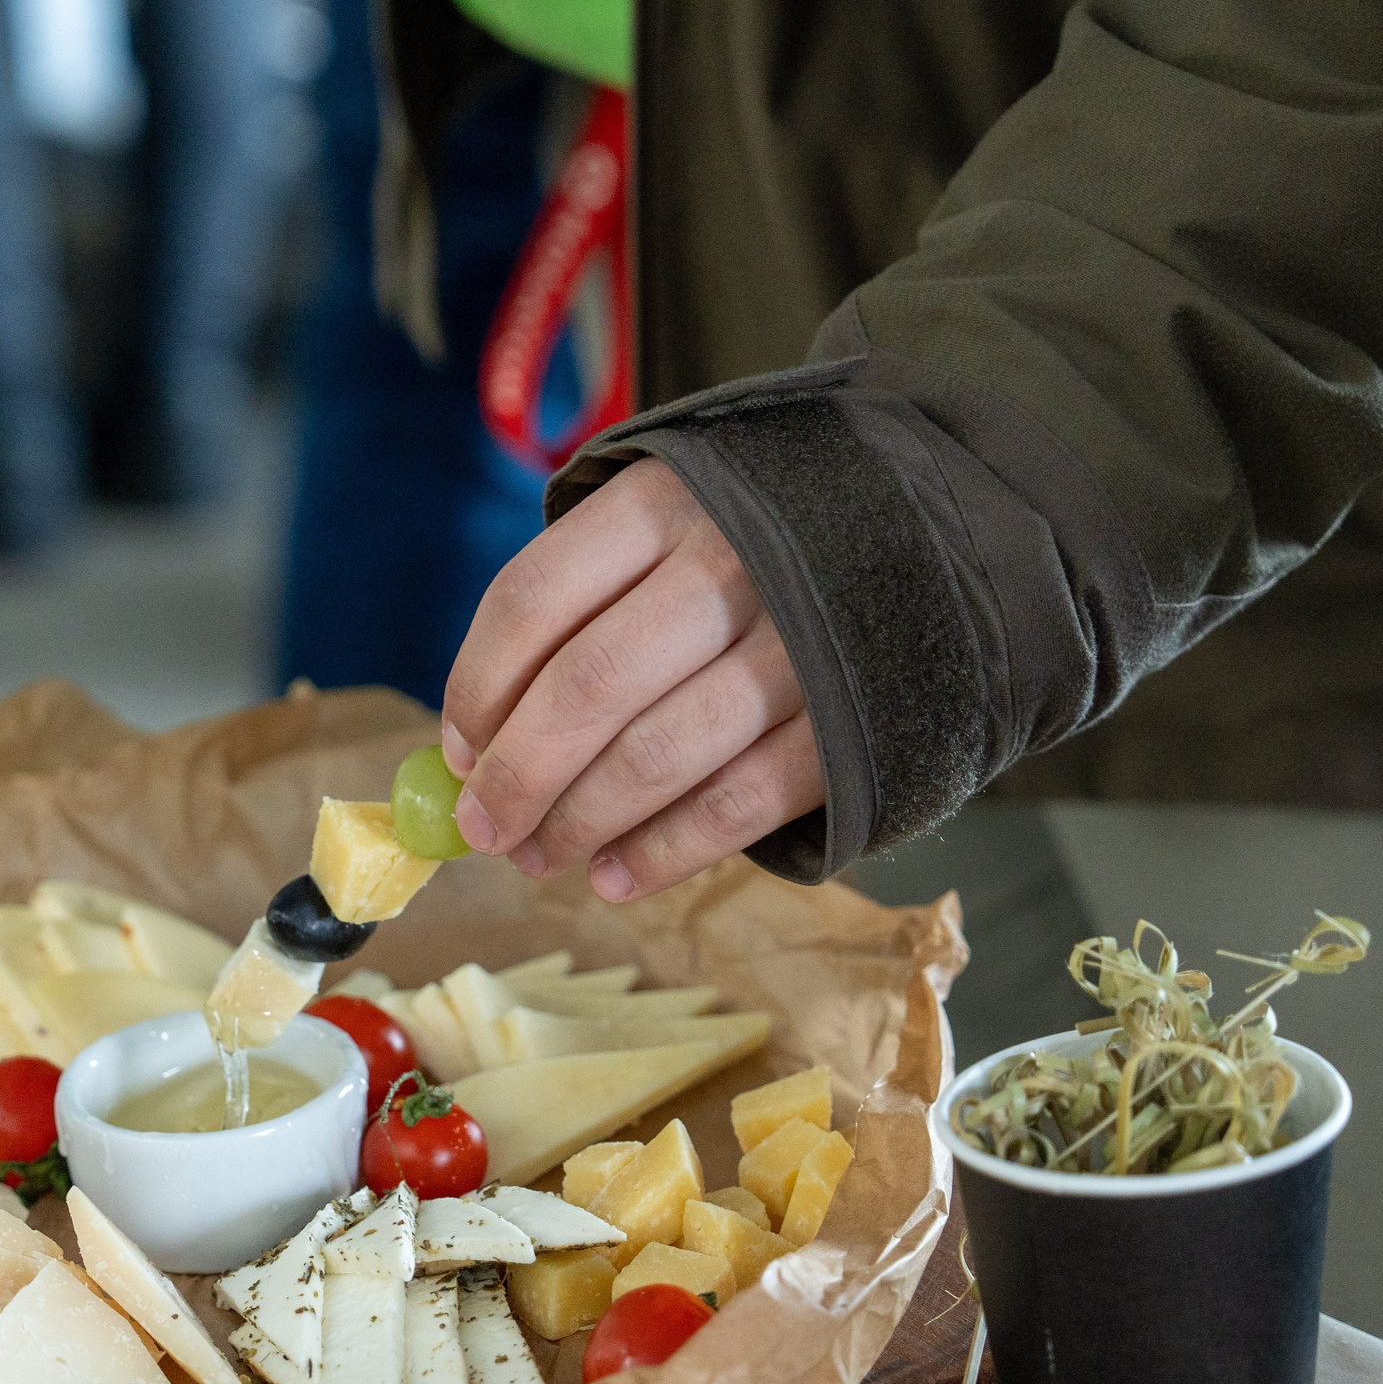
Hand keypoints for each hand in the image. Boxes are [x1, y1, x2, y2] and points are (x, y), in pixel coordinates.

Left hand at [439, 458, 823, 901]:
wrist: (923, 538)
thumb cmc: (747, 553)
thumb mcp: (660, 537)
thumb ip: (571, 620)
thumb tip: (471, 752)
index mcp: (660, 506)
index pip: (531, 600)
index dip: (478, 689)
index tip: (459, 753)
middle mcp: (729, 562)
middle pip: (588, 685)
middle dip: (519, 777)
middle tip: (487, 831)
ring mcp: (797, 642)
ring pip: (656, 754)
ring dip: (581, 823)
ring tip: (541, 858)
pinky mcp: (848, 720)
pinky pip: (737, 801)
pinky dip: (664, 852)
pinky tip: (614, 877)